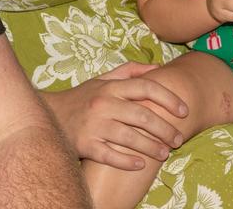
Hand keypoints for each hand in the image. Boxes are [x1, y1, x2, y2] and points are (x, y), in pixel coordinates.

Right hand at [43, 62, 187, 167]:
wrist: (48, 115)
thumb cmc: (82, 98)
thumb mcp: (103, 80)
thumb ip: (130, 71)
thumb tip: (159, 67)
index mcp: (110, 87)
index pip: (145, 87)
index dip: (168, 98)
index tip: (184, 110)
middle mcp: (103, 104)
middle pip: (142, 116)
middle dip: (165, 129)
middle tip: (178, 139)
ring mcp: (94, 125)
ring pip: (130, 138)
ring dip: (151, 148)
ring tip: (164, 154)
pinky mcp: (86, 144)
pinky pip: (111, 155)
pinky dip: (128, 161)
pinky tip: (141, 164)